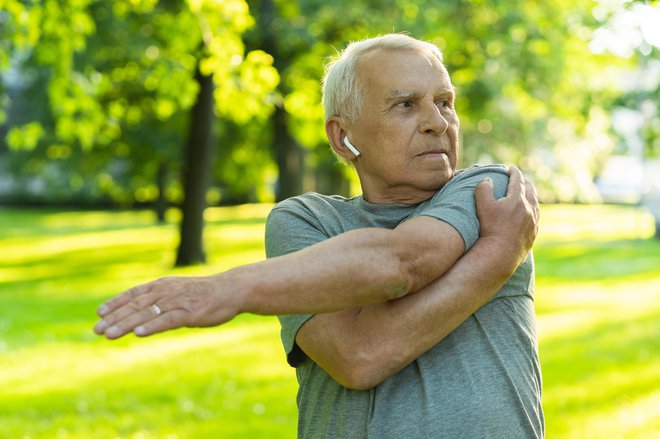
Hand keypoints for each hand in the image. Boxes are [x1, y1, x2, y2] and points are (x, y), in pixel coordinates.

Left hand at [93, 275, 240, 338]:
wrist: (230, 290)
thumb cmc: (204, 293)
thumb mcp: (179, 292)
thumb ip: (161, 299)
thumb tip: (144, 310)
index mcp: (162, 286)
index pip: (134, 294)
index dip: (116, 303)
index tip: (99, 313)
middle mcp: (166, 292)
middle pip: (136, 306)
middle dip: (115, 318)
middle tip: (97, 330)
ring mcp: (177, 302)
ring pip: (147, 314)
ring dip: (126, 324)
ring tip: (109, 335)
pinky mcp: (189, 313)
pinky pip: (167, 320)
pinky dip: (152, 326)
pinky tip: (139, 333)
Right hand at [475, 166, 539, 265]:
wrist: (502, 254)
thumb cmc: (491, 229)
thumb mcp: (483, 206)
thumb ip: (483, 189)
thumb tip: (487, 180)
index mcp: (518, 199)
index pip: (518, 180)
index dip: (514, 172)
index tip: (511, 168)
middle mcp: (529, 208)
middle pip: (530, 190)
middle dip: (525, 182)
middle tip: (520, 179)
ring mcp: (533, 221)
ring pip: (535, 203)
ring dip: (531, 196)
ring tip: (526, 194)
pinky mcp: (534, 233)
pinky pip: (536, 217)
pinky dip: (532, 210)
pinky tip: (528, 214)